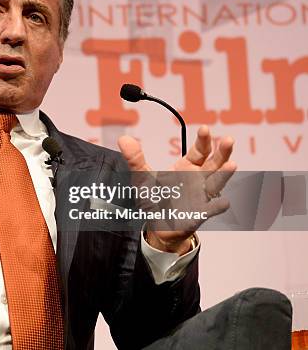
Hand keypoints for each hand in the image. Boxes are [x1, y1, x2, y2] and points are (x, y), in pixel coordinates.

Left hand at [118, 125, 235, 253]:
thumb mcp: (142, 178)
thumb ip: (135, 159)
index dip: (203, 140)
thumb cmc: (154, 199)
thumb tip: (123, 139)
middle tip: (228, 140)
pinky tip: (223, 202)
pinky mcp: (199, 214)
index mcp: (187, 167)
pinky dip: (217, 206)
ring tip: (232, 165)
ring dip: (224, 175)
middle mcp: (198, 179)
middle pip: (214, 163)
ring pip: (216, 183)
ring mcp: (201, 196)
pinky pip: (211, 210)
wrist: (157, 225)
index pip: (199, 151)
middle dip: (222, 152)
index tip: (204, 129)